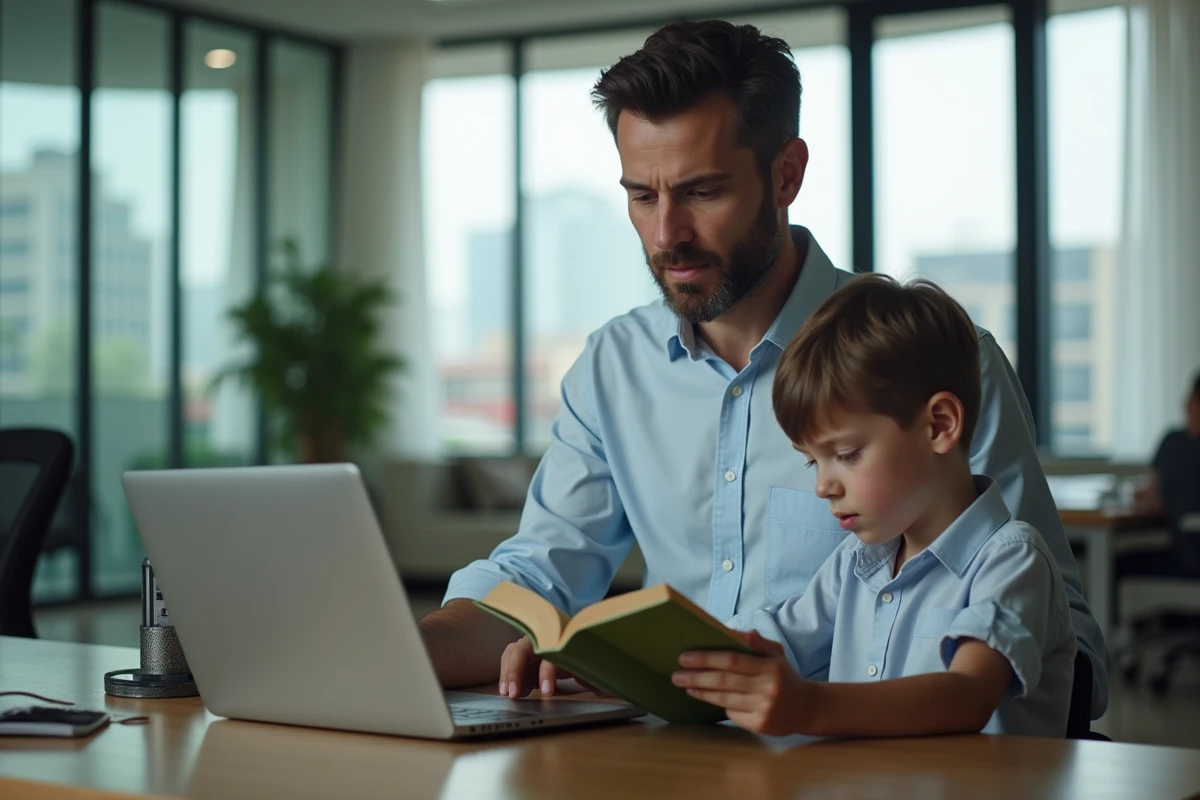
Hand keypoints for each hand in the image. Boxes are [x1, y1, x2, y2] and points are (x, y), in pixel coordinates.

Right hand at [498, 636, 610, 699]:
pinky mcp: (526, 657)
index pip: (551, 655)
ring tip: (506, 694)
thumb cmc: (589, 659)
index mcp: (564, 643)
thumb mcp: (597, 669)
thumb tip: (609, 688)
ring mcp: (533, 647)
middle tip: (513, 694)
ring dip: (507, 673)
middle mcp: (545, 641)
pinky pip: (510, 662)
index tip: (547, 693)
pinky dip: (506, 675)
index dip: (547, 673)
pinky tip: (506, 692)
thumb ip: (600, 677)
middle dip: (515, 670)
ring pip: (513, 653)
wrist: (585, 648)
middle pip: (524, 649)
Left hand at [673, 630, 815, 735]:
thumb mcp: (777, 655)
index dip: (706, 658)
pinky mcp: (760, 726)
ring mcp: (763, 709)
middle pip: (724, 681)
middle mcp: (767, 689)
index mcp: (770, 667)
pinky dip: (719, 705)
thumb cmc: (785, 677)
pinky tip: (707, 698)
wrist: (807, 708)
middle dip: (697, 677)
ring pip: (724, 699)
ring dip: (701, 692)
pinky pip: (732, 714)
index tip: (684, 657)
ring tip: (685, 685)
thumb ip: (757, 643)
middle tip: (676, 674)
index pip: (732, 661)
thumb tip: (732, 631)